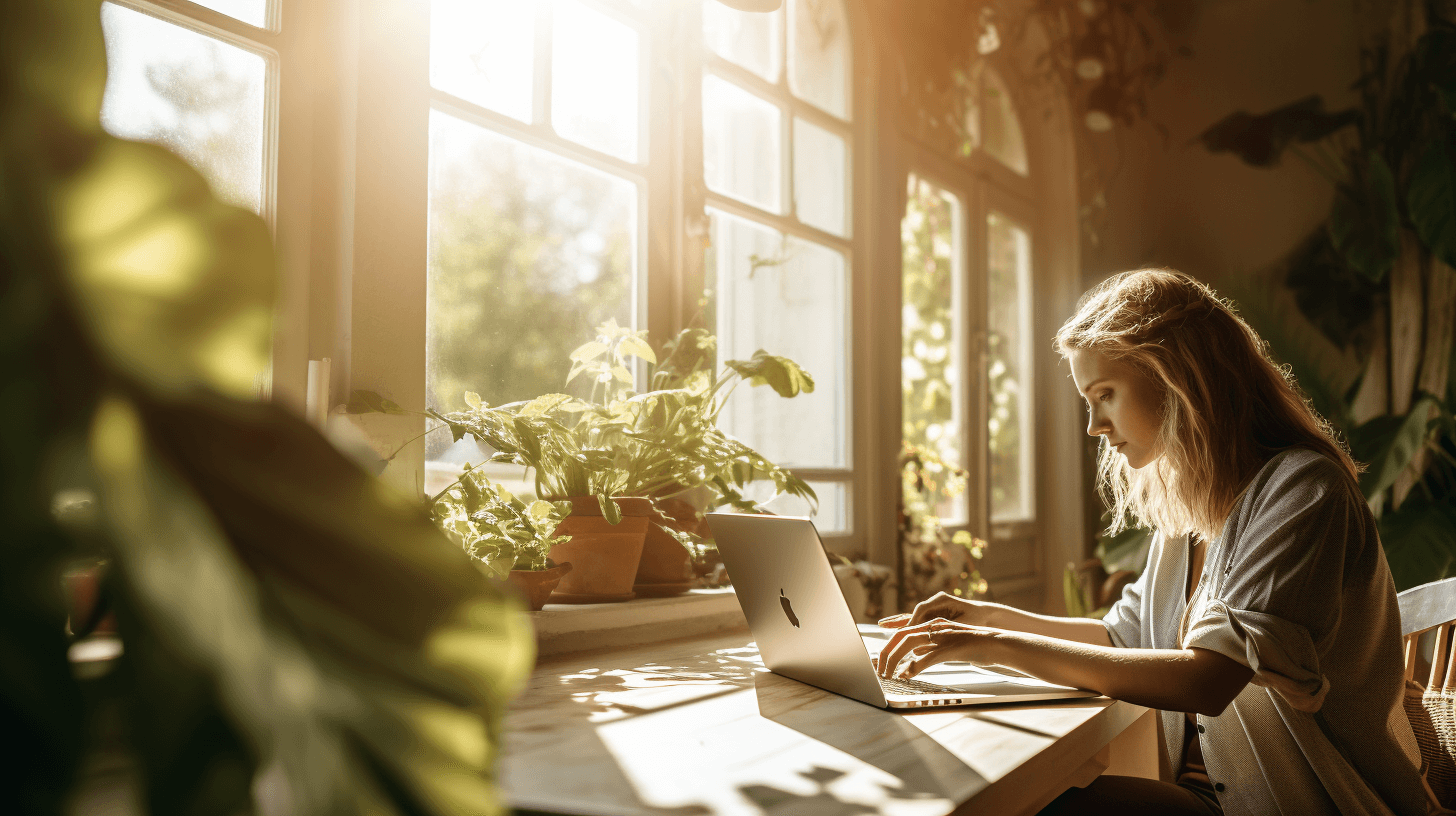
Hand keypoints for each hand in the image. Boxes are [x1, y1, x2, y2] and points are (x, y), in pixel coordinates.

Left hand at [874, 617, 999, 678]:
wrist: (998, 644)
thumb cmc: (974, 648)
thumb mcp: (947, 648)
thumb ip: (929, 651)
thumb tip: (912, 660)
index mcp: (933, 627)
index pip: (903, 632)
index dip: (889, 645)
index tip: (879, 660)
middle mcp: (935, 628)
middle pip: (901, 635)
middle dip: (886, 653)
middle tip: (879, 670)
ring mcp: (942, 636)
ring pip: (910, 643)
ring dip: (895, 660)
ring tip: (888, 675)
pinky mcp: (951, 648)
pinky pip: (928, 657)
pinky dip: (914, 666)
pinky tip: (906, 675)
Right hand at [878, 591, 986, 630]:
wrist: (985, 616)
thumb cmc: (976, 620)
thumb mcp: (962, 626)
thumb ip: (945, 632)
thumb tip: (930, 640)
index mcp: (941, 599)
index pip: (921, 610)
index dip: (911, 621)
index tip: (903, 632)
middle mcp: (934, 602)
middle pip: (913, 612)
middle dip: (899, 621)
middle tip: (884, 628)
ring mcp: (933, 608)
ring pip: (912, 616)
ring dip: (899, 623)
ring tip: (882, 625)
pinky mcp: (933, 616)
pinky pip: (917, 621)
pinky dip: (906, 626)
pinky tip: (894, 628)